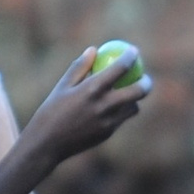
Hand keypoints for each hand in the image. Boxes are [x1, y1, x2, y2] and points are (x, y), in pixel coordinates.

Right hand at [19, 46, 152, 166]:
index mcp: (92, 89)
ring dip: (134, 99)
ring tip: (128, 92)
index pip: (120, 68)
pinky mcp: (108, 133)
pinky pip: (121, 119)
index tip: (133, 51)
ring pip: (133, 108)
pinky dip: (121, 111)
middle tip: (144, 76)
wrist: (47, 144)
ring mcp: (108, 121)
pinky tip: (114, 107)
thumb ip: (80, 67)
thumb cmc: (51, 111)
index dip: (130, 56)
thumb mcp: (62, 87)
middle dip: (146, 82)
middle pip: (138, 91)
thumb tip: (94, 49)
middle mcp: (104, 105)